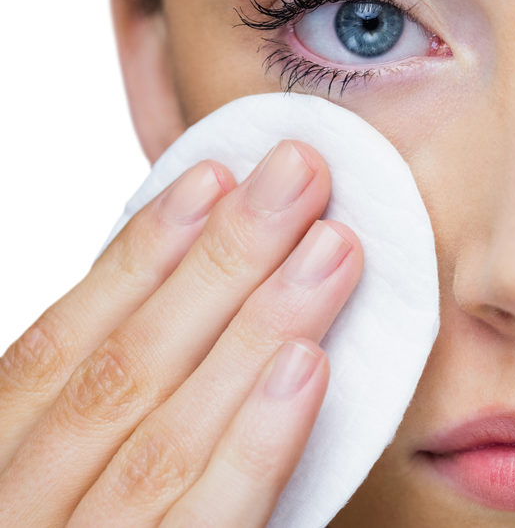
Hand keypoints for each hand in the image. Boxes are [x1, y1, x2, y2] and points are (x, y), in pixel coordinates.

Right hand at [0, 141, 362, 526]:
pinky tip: (305, 365)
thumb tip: (204, 279)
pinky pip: (210, 520)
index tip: (213, 176)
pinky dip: (256, 439)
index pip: (56, 350)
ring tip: (329, 247)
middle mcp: (24, 516)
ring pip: (167, 433)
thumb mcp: (85, 481)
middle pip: (123, 371)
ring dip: (255, 325)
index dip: (137, 256)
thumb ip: (126, 406)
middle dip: (218, 260)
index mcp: (4, 474)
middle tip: (299, 174)